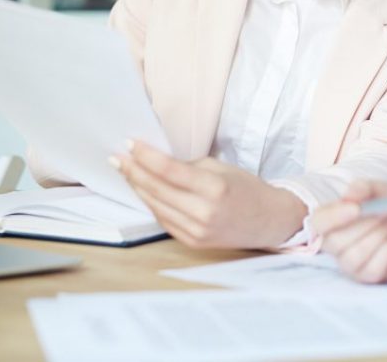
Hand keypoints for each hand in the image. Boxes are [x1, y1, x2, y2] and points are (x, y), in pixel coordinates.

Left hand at [114, 142, 306, 248]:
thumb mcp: (221, 168)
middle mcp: (204, 213)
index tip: (130, 144)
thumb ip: (188, 166)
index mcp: (214, 189)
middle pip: (156, 189)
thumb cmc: (246, 189)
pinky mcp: (192, 242)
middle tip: (117, 158)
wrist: (268, 221)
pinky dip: (151, 204)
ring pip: (155, 206)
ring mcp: (197, 231)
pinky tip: (143, 191)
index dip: (145, 156)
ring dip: (137, 188)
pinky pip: (164, 220)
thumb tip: (156, 162)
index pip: (169, 170)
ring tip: (126, 172)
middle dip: (133, 171)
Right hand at [312, 180, 386, 283]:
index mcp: (332, 218)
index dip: (334, 217)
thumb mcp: (382, 188)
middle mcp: (335, 242)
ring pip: (352, 259)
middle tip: (385, 212)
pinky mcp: (367, 275)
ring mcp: (350, 261)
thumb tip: (349, 195)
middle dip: (363, 226)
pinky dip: (385, 254)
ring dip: (375, 239)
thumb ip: (364, 188)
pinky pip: (371, 271)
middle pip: (334, 243)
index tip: (356, 208)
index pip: (318, 222)